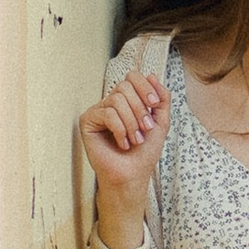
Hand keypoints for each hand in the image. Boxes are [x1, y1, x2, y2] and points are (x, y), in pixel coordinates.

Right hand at [80, 71, 169, 242]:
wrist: (132, 174)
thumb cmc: (144, 152)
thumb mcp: (160, 122)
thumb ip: (161, 99)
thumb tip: (151, 74)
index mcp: (128, 100)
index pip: (133, 76)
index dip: (145, 87)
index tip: (155, 105)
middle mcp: (111, 102)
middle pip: (125, 86)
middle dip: (140, 109)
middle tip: (145, 129)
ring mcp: (98, 111)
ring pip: (117, 99)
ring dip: (131, 122)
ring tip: (134, 139)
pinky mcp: (87, 121)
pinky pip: (107, 113)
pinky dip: (119, 129)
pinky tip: (122, 143)